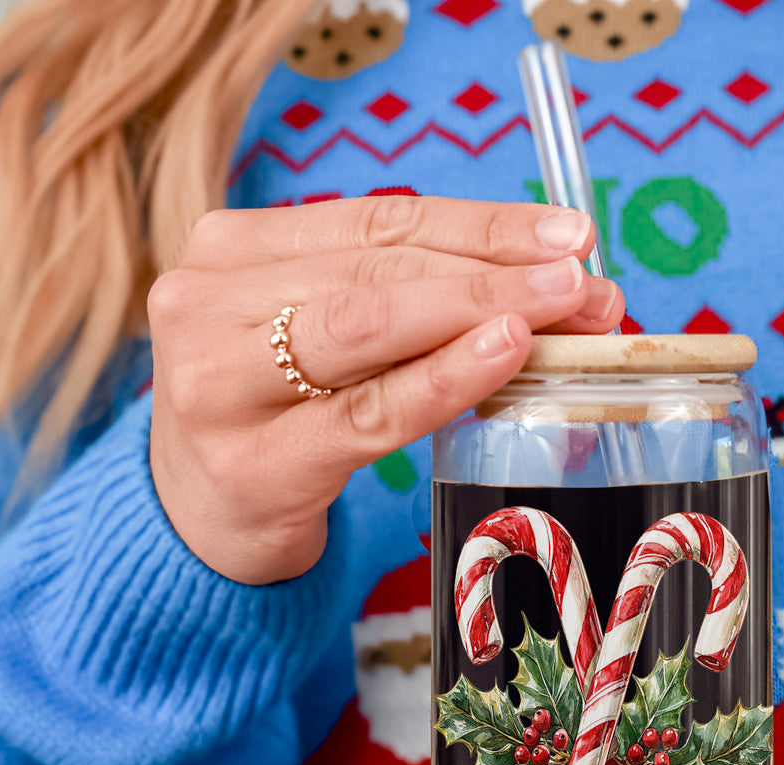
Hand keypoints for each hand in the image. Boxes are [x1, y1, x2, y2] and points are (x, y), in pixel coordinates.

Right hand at [148, 196, 621, 582]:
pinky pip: (369, 412)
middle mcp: (208, 301)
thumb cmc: (279, 418)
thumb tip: (550, 284)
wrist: (199, 522)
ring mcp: (220, 383)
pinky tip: (504, 352)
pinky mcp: (256, 462)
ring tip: (565, 310)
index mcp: (228, 250)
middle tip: (584, 284)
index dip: (482, 224)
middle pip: (379, 270)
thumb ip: (403, 303)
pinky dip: (443, 378)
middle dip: (496, 272)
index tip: (569, 235)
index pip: (378, 223)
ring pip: (370, 326)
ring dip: (480, 310)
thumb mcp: (319, 339)